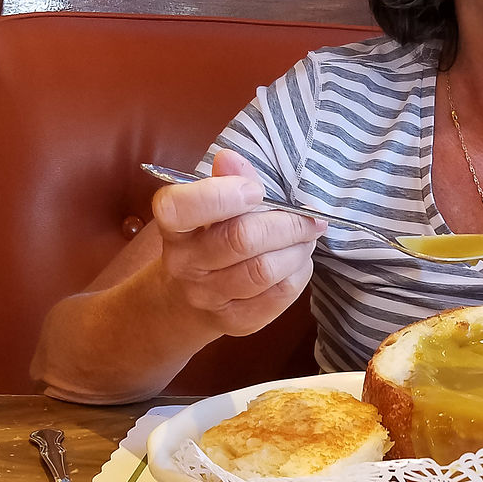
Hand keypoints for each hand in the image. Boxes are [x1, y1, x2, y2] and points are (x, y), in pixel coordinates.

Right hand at [150, 149, 326, 336]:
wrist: (187, 301)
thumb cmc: (206, 240)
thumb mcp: (208, 207)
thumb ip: (225, 181)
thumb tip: (232, 159)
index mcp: (174, 227)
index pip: (180, 208)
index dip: (222, 195)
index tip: (254, 190)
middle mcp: (185, 264)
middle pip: (240, 239)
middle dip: (286, 223)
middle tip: (308, 217)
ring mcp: (209, 297)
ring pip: (264, 270)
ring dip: (297, 248)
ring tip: (307, 237)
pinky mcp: (237, 322)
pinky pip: (279, 294)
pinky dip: (299, 272)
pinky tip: (299, 260)